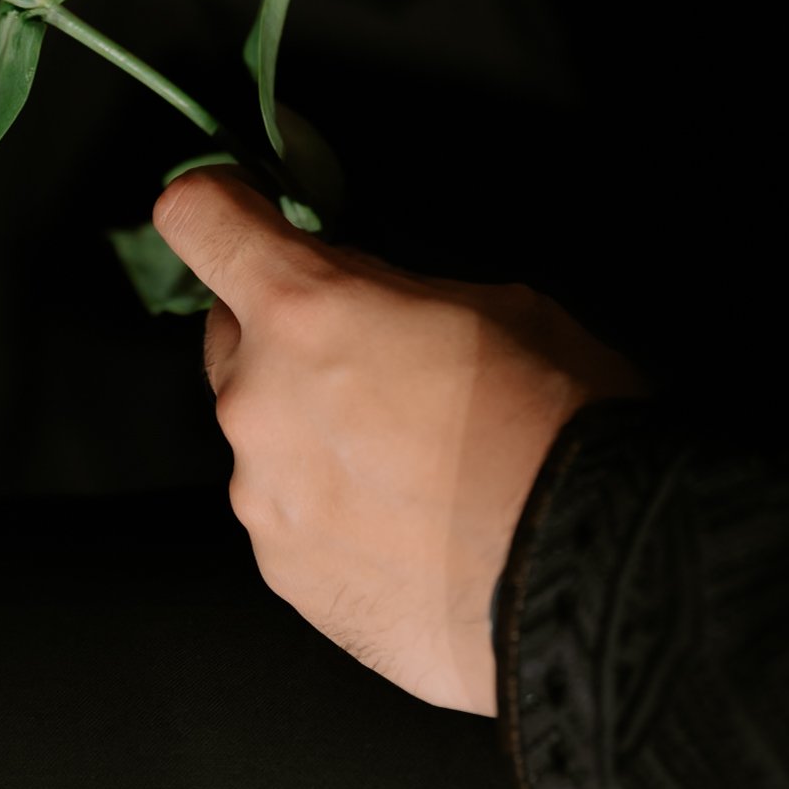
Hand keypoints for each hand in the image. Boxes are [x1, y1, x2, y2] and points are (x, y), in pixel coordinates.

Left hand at [150, 168, 646, 715]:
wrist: (590, 581)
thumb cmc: (560, 423)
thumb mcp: (497, 302)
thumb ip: (391, 290)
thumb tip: (358, 296)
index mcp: (302, 310)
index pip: (198, 219)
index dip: (220, 207)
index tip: (246, 214)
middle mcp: (257, 402)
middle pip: (229, 334)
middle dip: (283, 333)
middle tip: (371, 359)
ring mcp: (262, 499)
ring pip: (261, 434)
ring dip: (310, 430)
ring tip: (410, 466)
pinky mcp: (286, 577)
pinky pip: (288, 517)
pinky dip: (331, 510)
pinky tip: (410, 529)